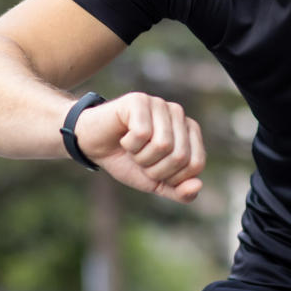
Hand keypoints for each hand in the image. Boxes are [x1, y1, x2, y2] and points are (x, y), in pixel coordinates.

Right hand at [74, 92, 206, 203]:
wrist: (93, 146)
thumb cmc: (126, 161)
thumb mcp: (155, 183)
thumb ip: (179, 190)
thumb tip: (197, 186)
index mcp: (189, 131)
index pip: (196, 164)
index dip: (172, 178)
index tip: (155, 170)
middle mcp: (178, 114)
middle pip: (180, 156)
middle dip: (155, 169)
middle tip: (140, 159)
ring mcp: (159, 104)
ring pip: (163, 145)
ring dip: (141, 157)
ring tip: (132, 148)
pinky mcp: (139, 100)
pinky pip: (142, 134)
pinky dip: (129, 144)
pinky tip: (123, 136)